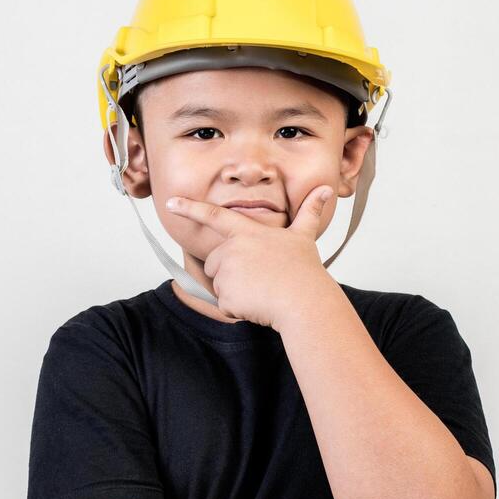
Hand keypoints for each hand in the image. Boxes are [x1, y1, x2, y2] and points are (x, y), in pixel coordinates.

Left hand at [163, 185, 338, 330]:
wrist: (304, 301)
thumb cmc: (304, 270)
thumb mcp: (304, 237)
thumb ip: (309, 212)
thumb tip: (327, 189)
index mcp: (247, 232)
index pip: (213, 216)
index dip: (190, 208)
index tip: (171, 202)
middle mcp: (232, 249)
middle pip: (214, 262)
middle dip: (230, 273)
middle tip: (260, 278)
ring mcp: (227, 272)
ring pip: (220, 285)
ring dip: (236, 291)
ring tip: (262, 290)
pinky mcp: (226, 295)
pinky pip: (225, 305)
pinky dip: (238, 309)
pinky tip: (258, 304)